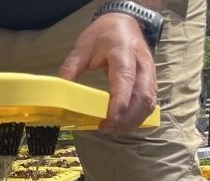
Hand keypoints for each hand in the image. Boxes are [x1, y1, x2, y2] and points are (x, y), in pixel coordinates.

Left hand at [59, 13, 157, 133]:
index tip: (108, 119)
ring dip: (132, 120)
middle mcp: (142, 64)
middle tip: (105, 128)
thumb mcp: (82, 47)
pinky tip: (122, 124)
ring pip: (148, 102)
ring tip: (112, 129)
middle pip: (142, 96)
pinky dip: (138, 117)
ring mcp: (150, 73)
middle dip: (126, 117)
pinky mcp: (151, 81)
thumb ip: (70, 68)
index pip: (125, 80)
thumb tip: (58, 91)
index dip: (119, 102)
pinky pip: (149, 102)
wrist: (124, 21)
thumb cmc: (103, 34)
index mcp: (123, 52)